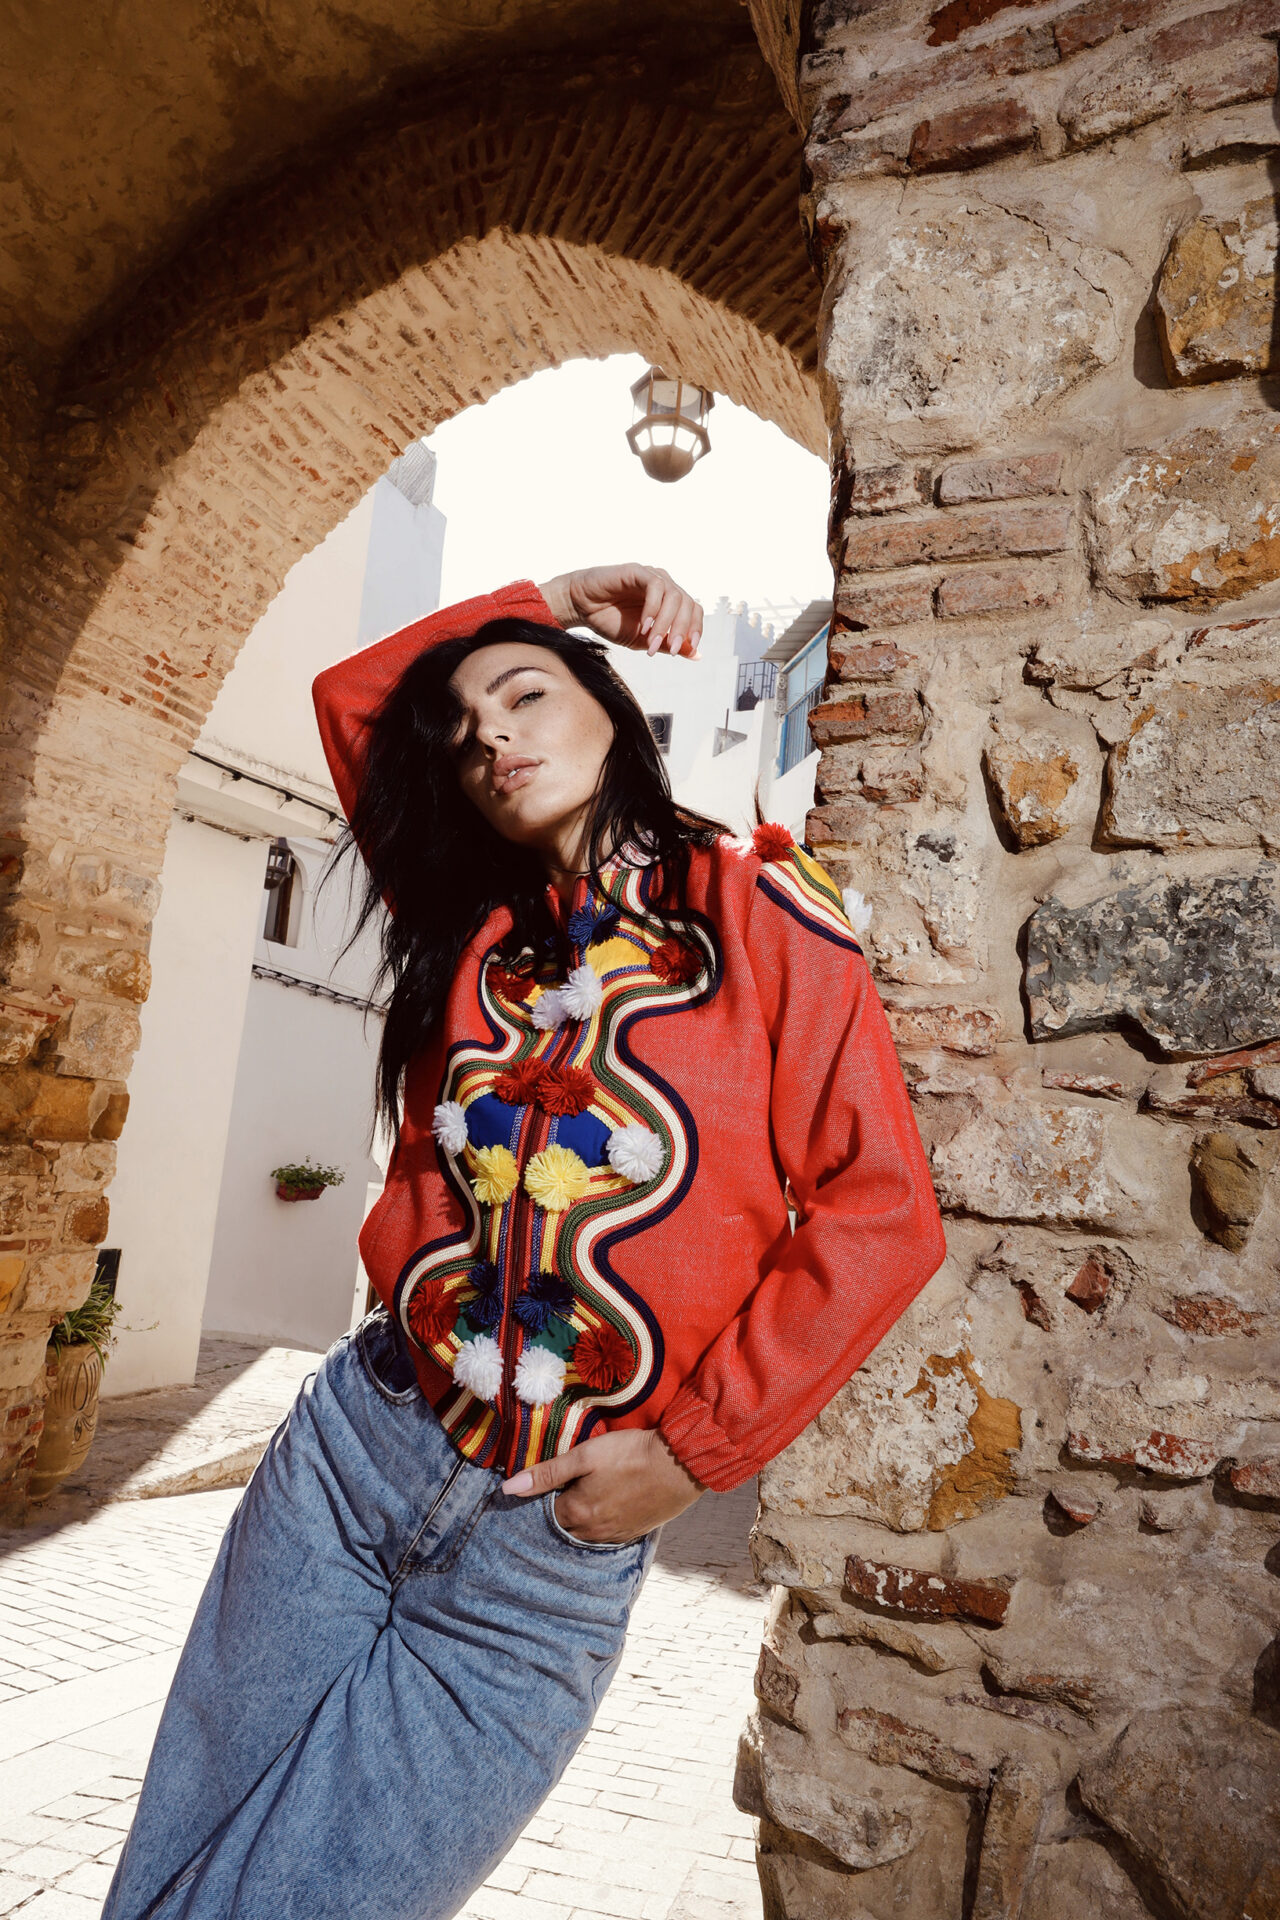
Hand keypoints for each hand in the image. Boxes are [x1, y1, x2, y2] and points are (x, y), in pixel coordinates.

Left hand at [501, 1427, 703, 1542]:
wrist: (680, 1464)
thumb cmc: (631, 1454)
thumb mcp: (585, 1455)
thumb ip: (547, 1472)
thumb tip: (508, 1488)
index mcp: (576, 1513)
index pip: (543, 1513)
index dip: (539, 1500)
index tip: (539, 1487)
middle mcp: (592, 1532)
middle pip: (563, 1527)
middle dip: (557, 1512)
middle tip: (558, 1492)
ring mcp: (615, 1536)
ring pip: (584, 1534)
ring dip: (578, 1521)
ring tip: (580, 1499)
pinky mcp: (634, 1533)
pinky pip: (606, 1536)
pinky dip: (598, 1526)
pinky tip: (603, 1509)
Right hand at [538, 565, 702, 657]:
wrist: (580, 608)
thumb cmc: (610, 621)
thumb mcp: (643, 640)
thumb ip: (668, 645)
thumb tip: (696, 655)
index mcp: (669, 601)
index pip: (693, 610)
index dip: (695, 629)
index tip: (686, 649)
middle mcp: (664, 585)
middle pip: (688, 604)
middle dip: (681, 630)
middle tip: (669, 650)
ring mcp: (651, 576)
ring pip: (674, 596)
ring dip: (665, 623)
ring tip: (651, 642)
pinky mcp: (637, 571)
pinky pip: (655, 586)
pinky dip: (653, 608)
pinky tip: (644, 625)